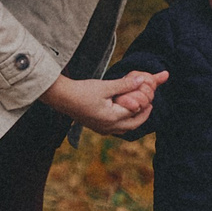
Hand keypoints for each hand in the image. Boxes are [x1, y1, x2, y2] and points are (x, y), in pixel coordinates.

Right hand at [41, 70, 165, 136]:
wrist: (61, 98)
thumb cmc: (82, 91)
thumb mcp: (105, 86)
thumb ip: (125, 85)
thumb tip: (142, 81)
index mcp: (113, 118)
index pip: (136, 112)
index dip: (145, 104)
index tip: (150, 95)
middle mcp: (108, 127)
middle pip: (133, 125)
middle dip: (143, 115)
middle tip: (149, 105)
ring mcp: (101, 129)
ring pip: (124, 129)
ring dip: (133, 120)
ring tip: (138, 108)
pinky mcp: (96, 127)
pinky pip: (115, 129)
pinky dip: (123, 122)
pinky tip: (122, 113)